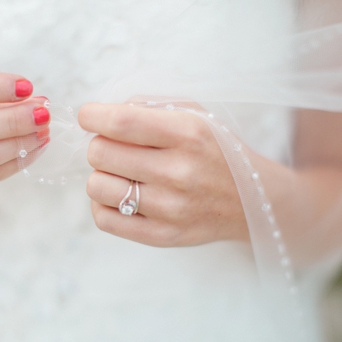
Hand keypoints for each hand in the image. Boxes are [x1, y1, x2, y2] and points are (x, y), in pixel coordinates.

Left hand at [79, 103, 248, 246]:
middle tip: (115, 148)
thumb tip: (103, 113)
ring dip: (102, 175)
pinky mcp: (161, 236)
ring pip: (97, 186)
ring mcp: (170, 208)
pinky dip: (104, 203)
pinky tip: (121, 196)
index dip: (92, 116)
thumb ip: (148, 106)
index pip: (121, 122)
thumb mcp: (194, 114)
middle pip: (100, 153)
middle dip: (100, 144)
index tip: (89, 116)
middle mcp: (179, 172)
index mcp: (188, 134)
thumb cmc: (215, 151)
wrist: (251, 200)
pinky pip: (104, 219)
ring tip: (121, 173)